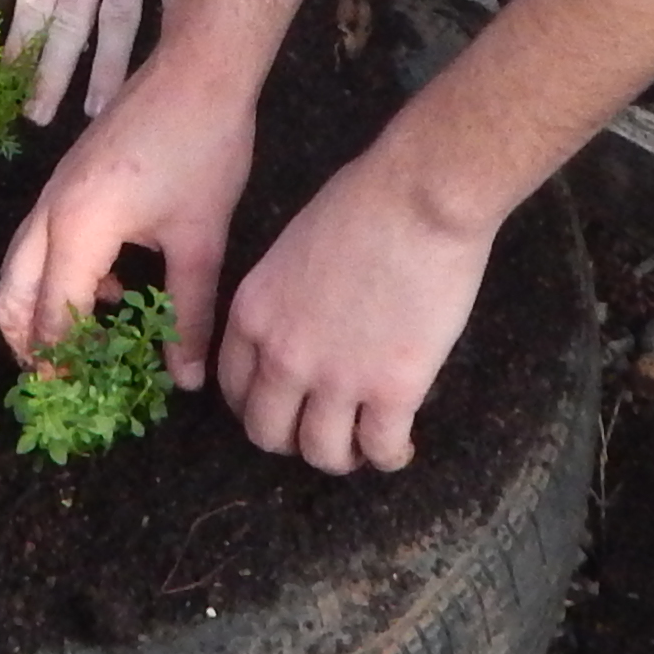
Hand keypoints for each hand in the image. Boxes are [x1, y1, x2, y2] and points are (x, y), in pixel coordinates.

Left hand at [0, 0, 216, 123]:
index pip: (33, 4)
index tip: (9, 90)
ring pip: (123, 16)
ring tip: (100, 111)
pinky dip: (175, 24)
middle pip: (73, 23)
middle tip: (42, 122)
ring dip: (110, 67)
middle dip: (55, 76)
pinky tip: (172, 61)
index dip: (20, 51)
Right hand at [0, 50, 258, 384]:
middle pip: (11, 295)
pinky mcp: (66, 178)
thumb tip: (185, 379)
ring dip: (37, 310)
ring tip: (77, 348)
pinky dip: (54, 276)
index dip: (60, 365)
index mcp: (78, 229)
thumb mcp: (201, 241)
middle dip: (27, 345)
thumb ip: (188, 314)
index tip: (75, 404)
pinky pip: (40, 240)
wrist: (198, 68)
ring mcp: (53, 190)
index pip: (52, 317)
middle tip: (60, 383)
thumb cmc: (203, 149)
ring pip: (19, 266)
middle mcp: (50, 211)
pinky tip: (108, 290)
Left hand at [214, 151, 492, 475]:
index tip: (283, 408)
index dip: (258, 407)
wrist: (419, 197)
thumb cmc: (364, 203)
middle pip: (268, 432)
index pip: (234, 387)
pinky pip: (382, 449)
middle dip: (293, 440)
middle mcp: (283, 355)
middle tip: (323, 431)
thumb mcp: (292, 250)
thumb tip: (303, 326)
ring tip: (365, 444)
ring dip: (343, 456)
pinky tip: (402, 445)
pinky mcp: (392, 391)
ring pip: (323, 454)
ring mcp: (336, 379)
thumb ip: (285, 300)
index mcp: (253, 314)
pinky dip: (391, 456)